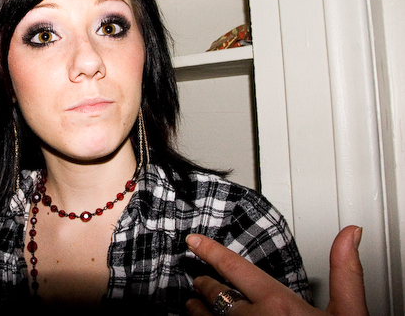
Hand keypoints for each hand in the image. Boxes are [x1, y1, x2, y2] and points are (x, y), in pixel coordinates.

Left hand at [185, 225, 367, 315]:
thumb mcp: (348, 312)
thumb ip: (344, 272)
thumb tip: (349, 234)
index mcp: (278, 305)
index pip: (235, 268)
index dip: (211, 251)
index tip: (194, 241)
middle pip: (217, 294)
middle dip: (206, 285)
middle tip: (200, 282)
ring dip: (199, 309)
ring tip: (194, 305)